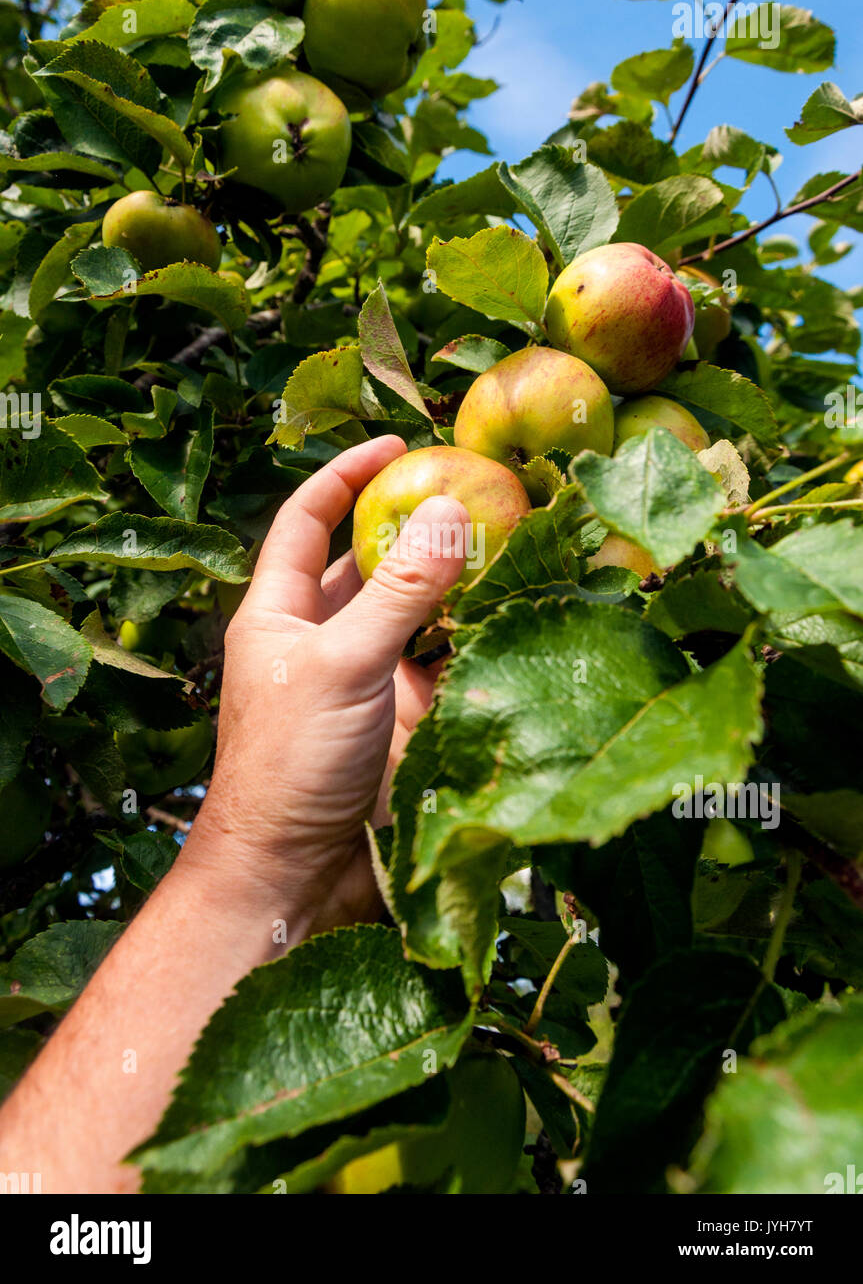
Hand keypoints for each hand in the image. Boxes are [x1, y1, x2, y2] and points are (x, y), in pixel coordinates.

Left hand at [184, 435, 467, 939]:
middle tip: (479, 493)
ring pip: (414, 614)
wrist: (294, 878)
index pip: (307, 519)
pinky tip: (512, 619)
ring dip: (454, 584)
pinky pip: (441, 666)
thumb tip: (448, 511)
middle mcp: (320, 638)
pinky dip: (472, 642)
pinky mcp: (400, 722)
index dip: (346, 473)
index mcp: (279, 613)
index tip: (399, 443)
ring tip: (512, 544)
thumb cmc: (291, 766)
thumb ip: (399, 592)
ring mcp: (363, 681)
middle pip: (369, 562)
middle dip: (415, 526)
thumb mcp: (344, 665)